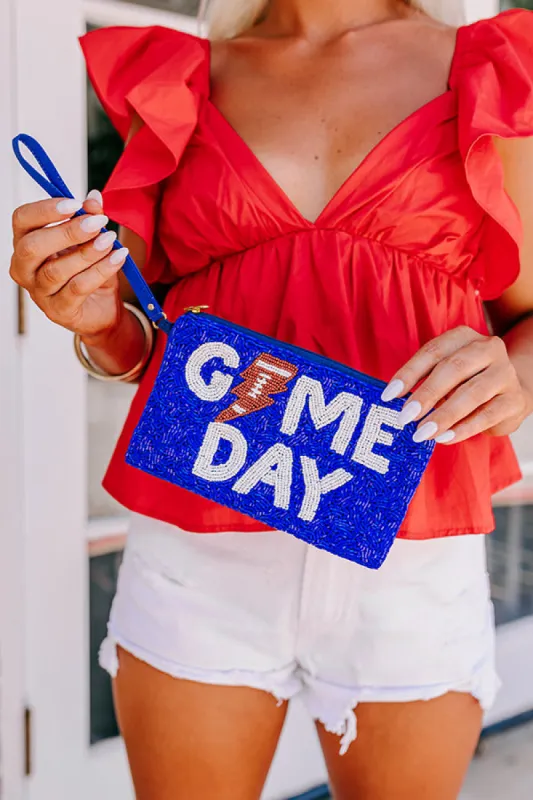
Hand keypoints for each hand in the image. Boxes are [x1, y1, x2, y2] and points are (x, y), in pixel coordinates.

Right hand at [9, 191, 129, 339]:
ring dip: (87, 253)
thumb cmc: (89, 270)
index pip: (22, 220)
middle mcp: (24, 268)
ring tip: (110, 240)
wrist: (103, 309)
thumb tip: (94, 198)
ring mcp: (39, 293)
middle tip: (98, 223)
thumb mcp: (92, 240)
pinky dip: (101, 271)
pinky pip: (78, 288)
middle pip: (33, 247)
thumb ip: (91, 218)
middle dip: (67, 232)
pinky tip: (118, 258)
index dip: (45, 209)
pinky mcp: (58, 311)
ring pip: (56, 270)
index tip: (75, 204)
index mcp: (25, 242)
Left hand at [381, 326, 532, 443]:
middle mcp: (488, 349)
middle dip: (426, 395)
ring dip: (443, 416)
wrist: (511, 393)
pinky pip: (487, 415)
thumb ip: (424, 381)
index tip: (388, 396)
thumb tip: (394, 401)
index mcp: (464, 337)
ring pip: (472, 393)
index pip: (433, 352)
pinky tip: (444, 438)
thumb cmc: (466, 382)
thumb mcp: (445, 375)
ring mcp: (504, 373)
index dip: (409, 373)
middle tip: (404, 417)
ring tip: (421, 433)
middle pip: (453, 369)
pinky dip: (463, 429)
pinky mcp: (514, 400)